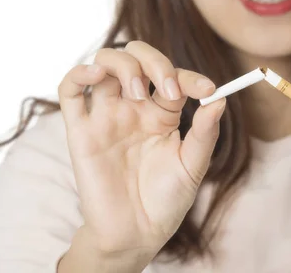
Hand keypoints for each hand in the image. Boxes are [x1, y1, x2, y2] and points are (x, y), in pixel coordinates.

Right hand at [57, 41, 224, 255]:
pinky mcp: (81, 130)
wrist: (138, 232)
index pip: (173, 77)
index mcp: (162, 112)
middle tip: (169, 90)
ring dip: (123, 65)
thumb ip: (206, 132)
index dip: (190, 77)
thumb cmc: (167, 199)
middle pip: (136, 57)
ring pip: (104, 63)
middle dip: (155, 62)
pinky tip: (97, 74)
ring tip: (138, 92)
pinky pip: (70, 91)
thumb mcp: (193, 165)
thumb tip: (220, 98)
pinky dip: (79, 73)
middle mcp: (134, 107)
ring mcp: (106, 115)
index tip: (207, 90)